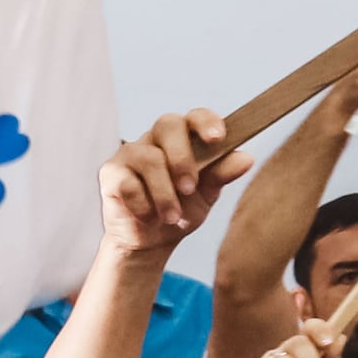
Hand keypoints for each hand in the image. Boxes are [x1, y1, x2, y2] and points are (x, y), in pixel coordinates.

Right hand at [94, 111, 240, 265]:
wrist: (151, 241)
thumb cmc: (181, 211)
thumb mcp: (207, 195)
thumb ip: (222, 175)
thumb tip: (246, 158)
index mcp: (183, 139)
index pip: (194, 116)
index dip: (206, 122)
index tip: (218, 139)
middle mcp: (155, 139)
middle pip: (167, 124)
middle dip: (182, 157)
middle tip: (190, 188)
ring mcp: (130, 154)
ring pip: (148, 158)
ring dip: (164, 192)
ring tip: (172, 216)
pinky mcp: (110, 174)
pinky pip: (128, 183)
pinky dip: (143, 204)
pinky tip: (148, 217)